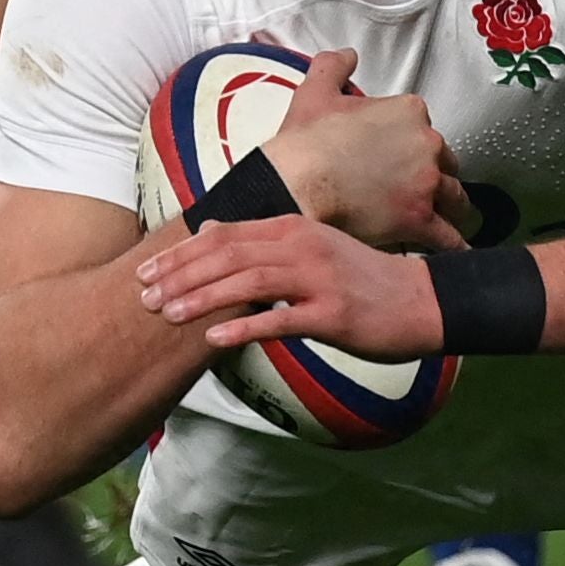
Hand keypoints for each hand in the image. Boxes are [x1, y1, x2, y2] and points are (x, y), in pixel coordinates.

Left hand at [135, 214, 446, 358]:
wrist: (420, 301)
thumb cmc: (363, 279)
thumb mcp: (312, 248)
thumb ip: (263, 242)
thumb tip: (210, 232)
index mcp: (294, 227)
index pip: (225, 234)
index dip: (182, 253)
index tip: (147, 271)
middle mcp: (303, 245)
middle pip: (229, 253)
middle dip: (181, 274)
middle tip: (144, 295)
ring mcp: (319, 278)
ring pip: (248, 281)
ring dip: (203, 297)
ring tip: (168, 314)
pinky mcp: (333, 313)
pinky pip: (282, 319)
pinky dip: (244, 325)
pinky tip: (214, 337)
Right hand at [256, 48, 472, 251]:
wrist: (297, 182)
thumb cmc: (306, 142)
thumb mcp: (316, 91)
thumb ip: (334, 66)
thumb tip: (348, 56)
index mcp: (410, 111)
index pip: (426, 130)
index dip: (413, 147)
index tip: (400, 159)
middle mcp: (428, 144)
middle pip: (447, 164)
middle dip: (436, 177)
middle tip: (416, 191)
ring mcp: (427, 183)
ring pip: (455, 199)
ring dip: (449, 209)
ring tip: (441, 221)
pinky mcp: (420, 219)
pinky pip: (450, 237)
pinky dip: (454, 245)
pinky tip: (454, 250)